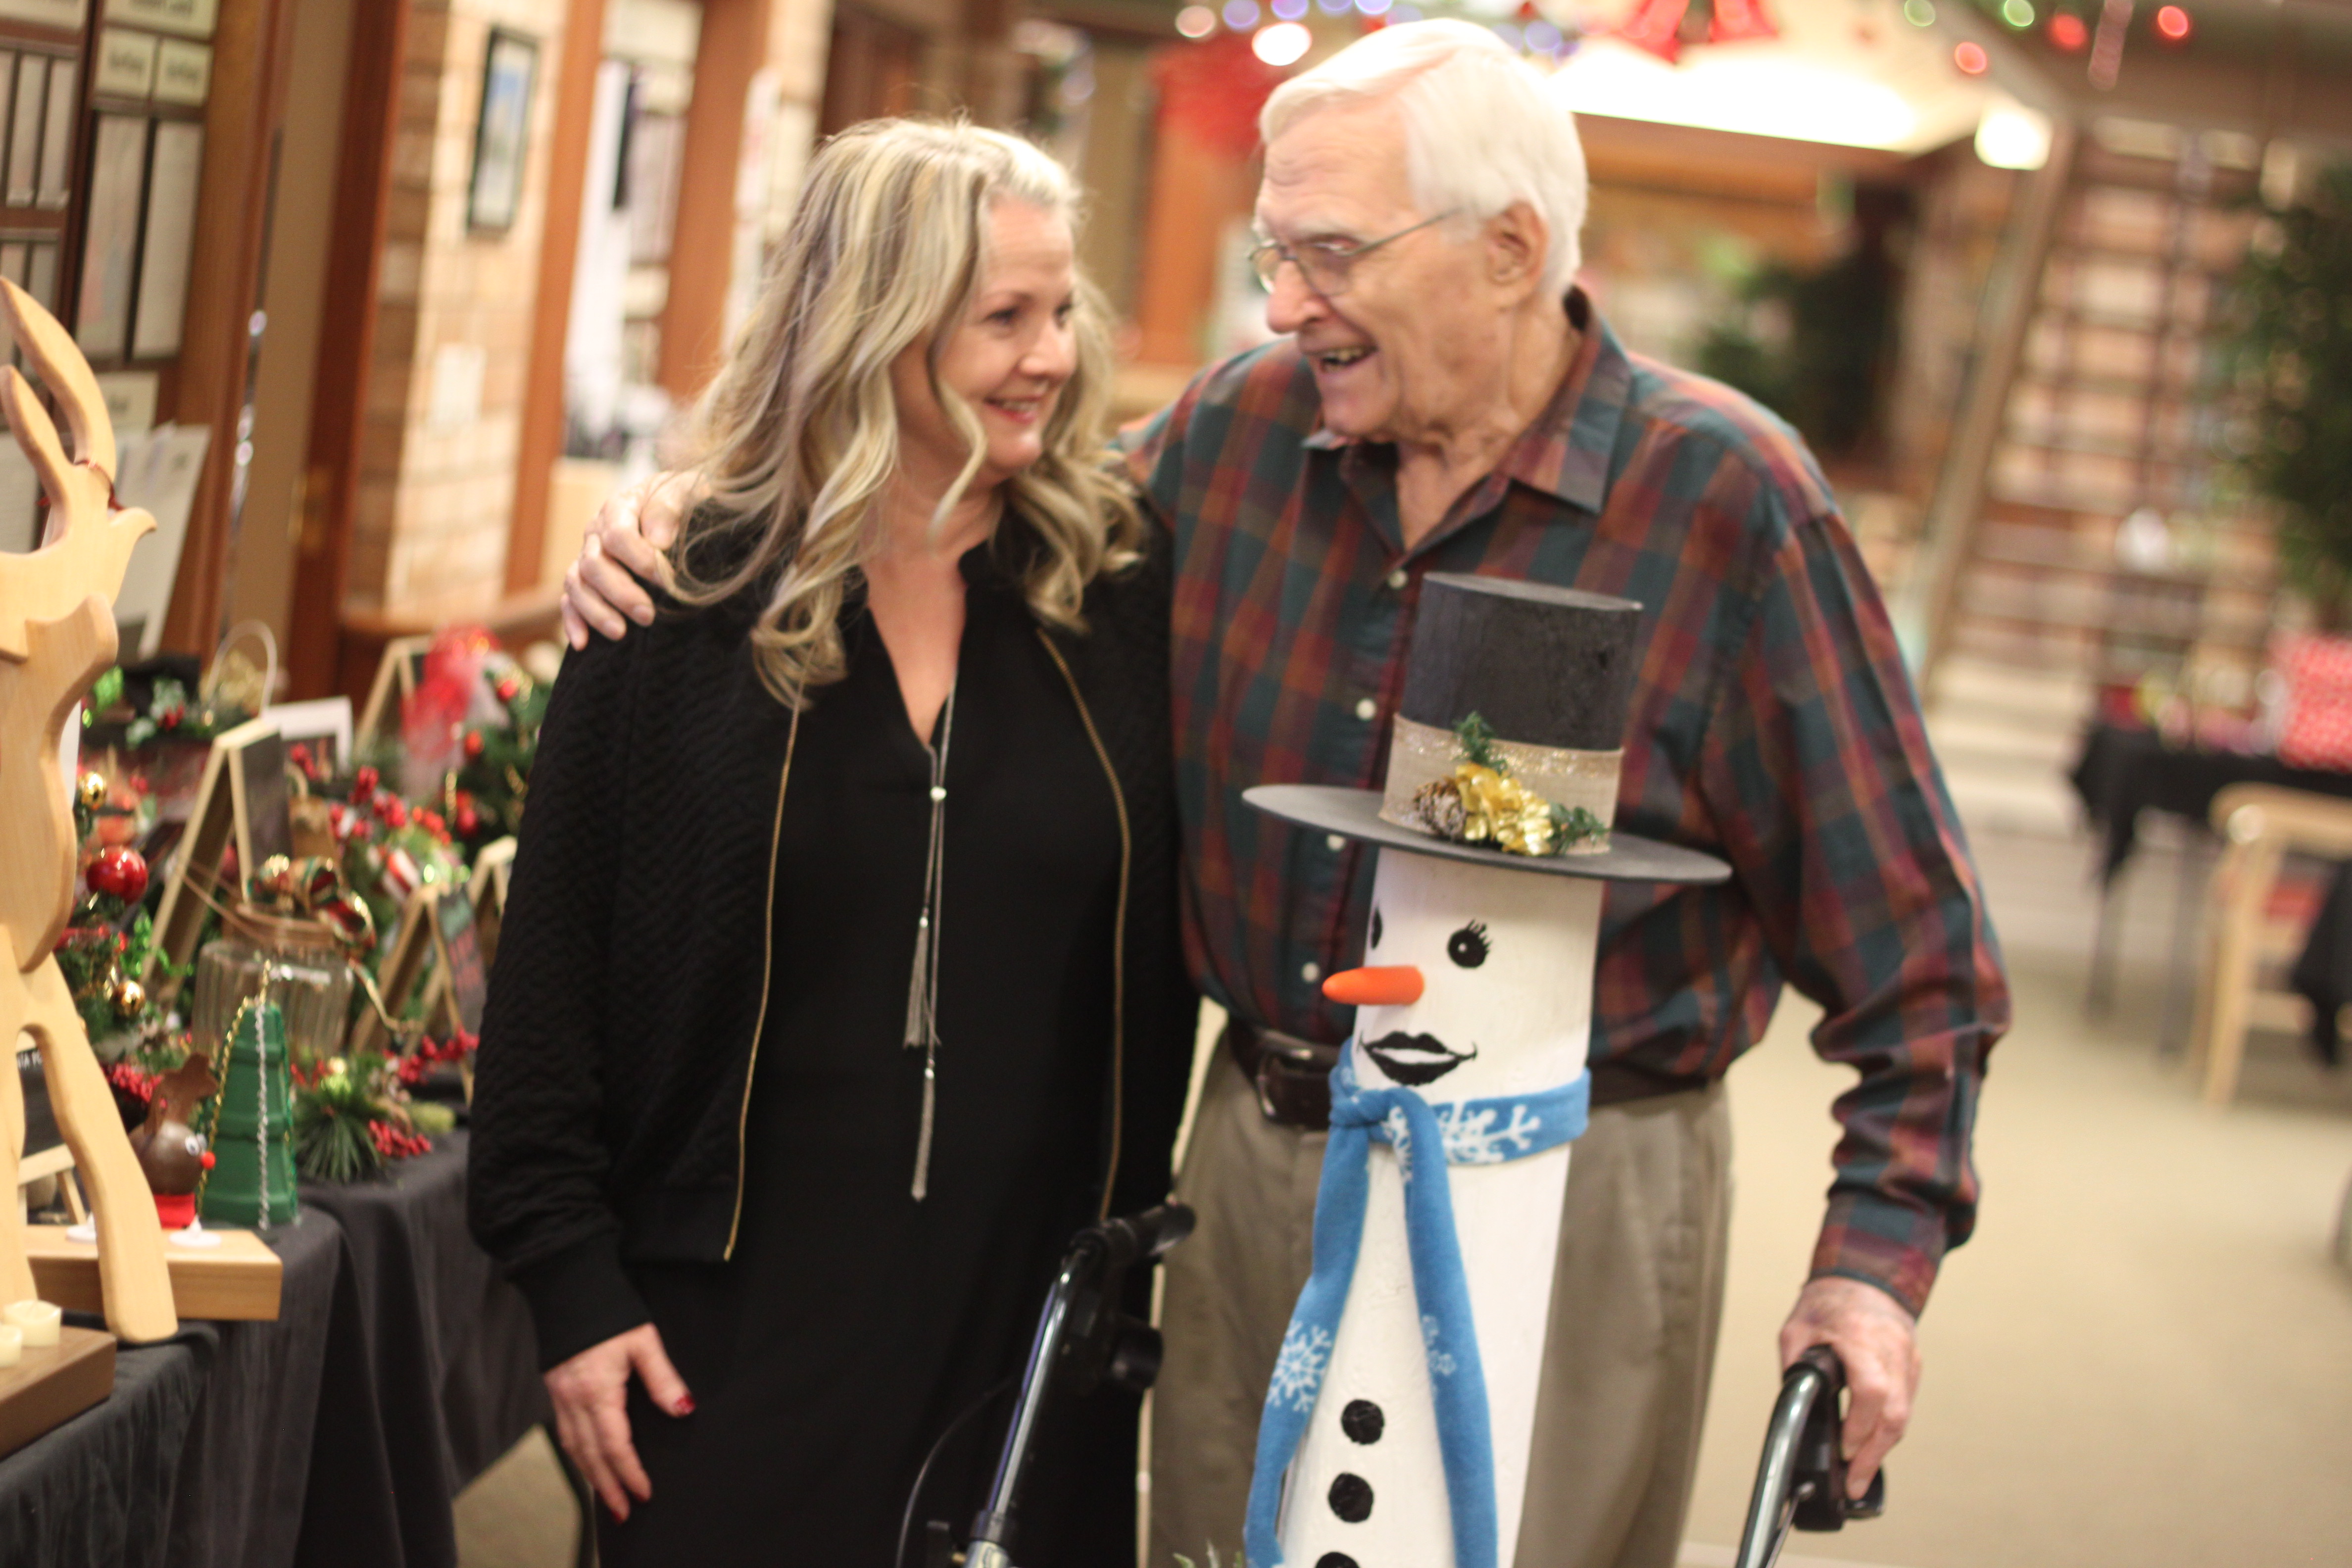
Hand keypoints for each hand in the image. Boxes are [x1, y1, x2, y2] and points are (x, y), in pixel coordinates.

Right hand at [544, 1321, 693, 1520]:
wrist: (568, 1286)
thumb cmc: (611, 1311)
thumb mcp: (644, 1342)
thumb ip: (664, 1379)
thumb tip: (684, 1411)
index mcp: (597, 1391)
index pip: (615, 1445)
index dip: (630, 1472)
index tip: (645, 1493)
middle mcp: (574, 1400)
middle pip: (590, 1456)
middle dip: (606, 1487)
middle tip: (622, 1513)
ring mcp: (561, 1397)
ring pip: (574, 1448)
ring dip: (590, 1475)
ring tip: (606, 1497)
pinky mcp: (556, 1390)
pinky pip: (566, 1433)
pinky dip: (579, 1454)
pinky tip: (589, 1462)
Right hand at [559, 470, 700, 648]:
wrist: (682, 507)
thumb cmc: (685, 501)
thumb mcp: (685, 493)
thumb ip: (668, 509)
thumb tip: (657, 540)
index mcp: (618, 509)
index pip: (617, 536)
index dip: (638, 559)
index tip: (663, 578)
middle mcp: (596, 533)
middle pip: (594, 564)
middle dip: (620, 593)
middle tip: (647, 615)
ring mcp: (588, 557)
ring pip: (577, 584)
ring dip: (597, 611)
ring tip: (620, 633)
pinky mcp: (587, 581)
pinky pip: (569, 601)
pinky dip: (573, 622)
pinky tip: (583, 643)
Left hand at [1777, 1275, 1919, 1499]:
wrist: (1866, 1275)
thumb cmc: (1828, 1301)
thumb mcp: (1796, 1328)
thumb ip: (1795, 1365)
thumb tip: (1793, 1403)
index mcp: (1860, 1338)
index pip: (1871, 1390)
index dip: (1859, 1426)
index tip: (1843, 1449)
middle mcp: (1891, 1350)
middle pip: (1895, 1413)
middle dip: (1874, 1454)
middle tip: (1855, 1482)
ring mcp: (1907, 1359)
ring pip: (1903, 1414)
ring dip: (1882, 1447)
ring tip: (1861, 1475)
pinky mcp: (1913, 1366)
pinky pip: (1904, 1404)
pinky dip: (1888, 1428)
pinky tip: (1872, 1446)